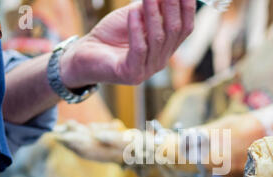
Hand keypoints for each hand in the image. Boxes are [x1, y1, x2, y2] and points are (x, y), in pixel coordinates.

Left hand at [60, 0, 195, 87]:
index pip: (185, 27)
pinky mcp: (131, 74)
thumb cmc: (110, 36)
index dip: (187, 6)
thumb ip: (150, 6)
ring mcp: (147, 69)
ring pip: (158, 39)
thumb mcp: (135, 16)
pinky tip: (132, 14)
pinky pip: (139, 50)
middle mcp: (160, 60)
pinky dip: (136, 30)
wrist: (86, 56)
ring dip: (154, 14)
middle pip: (174, 31)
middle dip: (172, 6)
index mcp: (165, 48)